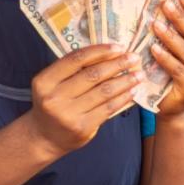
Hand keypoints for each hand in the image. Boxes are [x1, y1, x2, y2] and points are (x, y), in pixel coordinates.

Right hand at [26, 45, 142, 156]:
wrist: (45, 137)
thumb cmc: (53, 104)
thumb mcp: (53, 84)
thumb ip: (73, 71)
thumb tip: (109, 54)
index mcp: (44, 81)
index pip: (76, 59)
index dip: (99, 51)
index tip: (118, 47)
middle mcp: (54, 97)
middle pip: (92, 75)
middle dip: (117, 64)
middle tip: (134, 58)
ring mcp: (68, 114)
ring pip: (103, 91)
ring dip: (125, 81)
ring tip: (139, 75)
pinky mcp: (82, 128)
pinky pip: (108, 108)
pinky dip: (122, 98)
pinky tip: (132, 91)